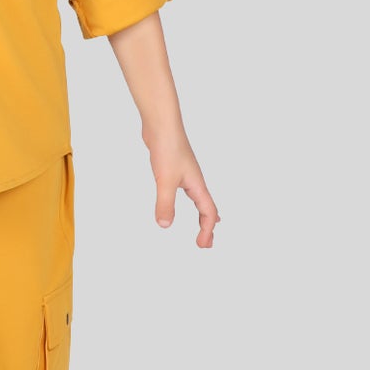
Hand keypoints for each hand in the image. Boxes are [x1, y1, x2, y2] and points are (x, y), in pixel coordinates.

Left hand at [143, 124, 219, 247]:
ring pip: (198, 198)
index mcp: (197, 184)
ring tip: (204, 224)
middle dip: (208, 226)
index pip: (208, 212)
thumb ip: (165, 203)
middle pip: (207, 206)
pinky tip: (180, 195)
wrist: (161, 124)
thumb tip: (165, 225)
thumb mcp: (165, 180)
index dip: (206, 230)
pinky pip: (186, 189)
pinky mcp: (174, 167)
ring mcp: (186, 173)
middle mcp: (195, 180)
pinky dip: (189, 200)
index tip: (202, 245)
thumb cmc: (167, 147)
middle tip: (206, 242)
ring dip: (202, 213)